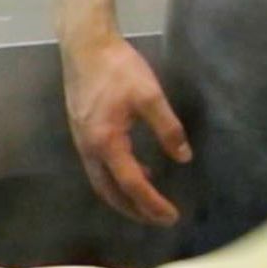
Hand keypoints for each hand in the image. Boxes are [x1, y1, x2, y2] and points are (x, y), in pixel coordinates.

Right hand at [60, 32, 188, 225]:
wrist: (86, 47)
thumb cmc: (119, 70)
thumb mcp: (151, 97)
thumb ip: (169, 128)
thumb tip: (184, 157)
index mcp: (106, 143)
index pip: (131, 184)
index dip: (152, 203)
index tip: (171, 216)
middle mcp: (89, 149)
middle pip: (110, 192)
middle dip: (134, 210)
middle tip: (159, 220)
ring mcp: (82, 142)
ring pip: (102, 181)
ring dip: (125, 196)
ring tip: (150, 203)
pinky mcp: (83, 132)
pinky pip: (100, 166)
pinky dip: (118, 177)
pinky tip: (139, 171)